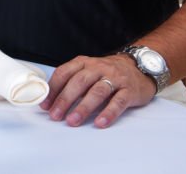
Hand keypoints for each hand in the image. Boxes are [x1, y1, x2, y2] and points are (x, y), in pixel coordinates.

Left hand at [40, 53, 156, 127]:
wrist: (139, 67)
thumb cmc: (107, 73)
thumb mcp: (88, 71)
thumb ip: (72, 82)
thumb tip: (51, 102)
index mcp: (84, 62)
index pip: (64, 73)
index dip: (53, 89)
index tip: (45, 105)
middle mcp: (98, 67)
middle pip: (79, 82)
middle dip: (65, 100)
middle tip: (56, 115)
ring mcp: (115, 78)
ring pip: (97, 92)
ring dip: (83, 107)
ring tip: (73, 121)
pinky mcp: (129, 90)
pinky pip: (118, 102)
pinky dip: (108, 113)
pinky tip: (100, 123)